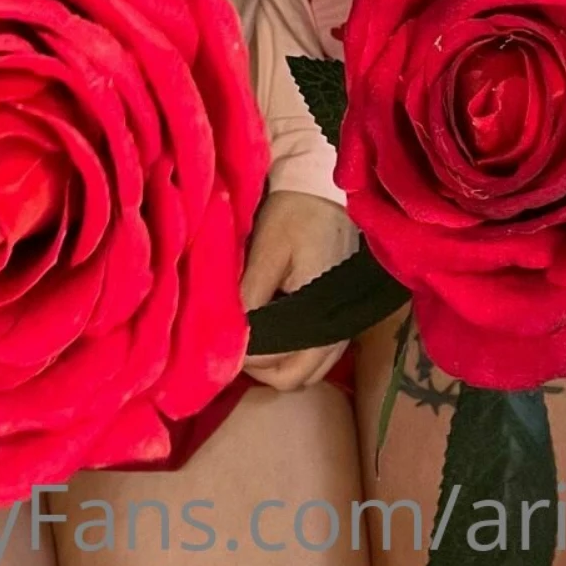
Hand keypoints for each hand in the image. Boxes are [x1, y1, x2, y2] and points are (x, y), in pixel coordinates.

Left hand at [239, 188, 357, 390]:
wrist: (323, 187)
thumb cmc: (296, 213)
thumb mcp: (268, 249)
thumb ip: (252, 293)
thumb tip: (231, 333)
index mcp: (321, 314)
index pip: (281, 365)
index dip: (249, 360)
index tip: (223, 345)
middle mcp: (337, 330)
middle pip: (295, 377)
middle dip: (262, 369)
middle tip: (235, 345)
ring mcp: (342, 326)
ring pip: (307, 370)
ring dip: (278, 363)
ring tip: (252, 337)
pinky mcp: (340, 315)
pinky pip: (316, 353)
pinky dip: (293, 352)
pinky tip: (272, 328)